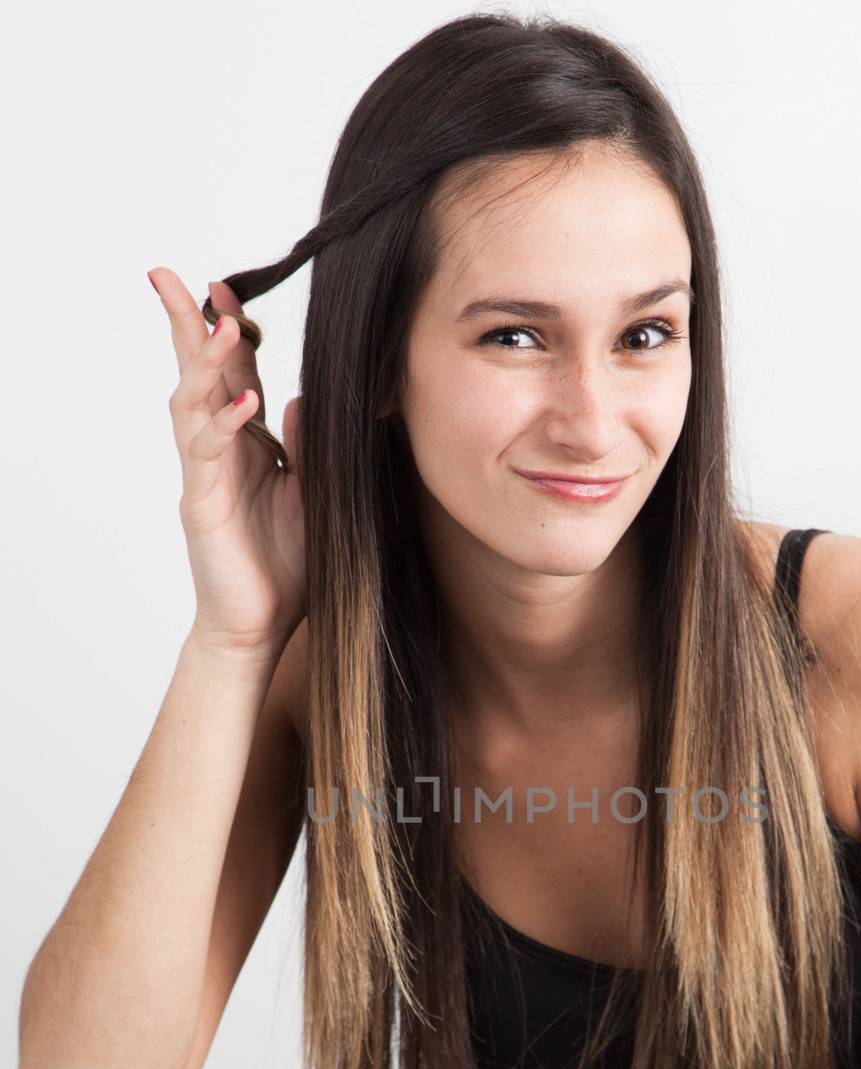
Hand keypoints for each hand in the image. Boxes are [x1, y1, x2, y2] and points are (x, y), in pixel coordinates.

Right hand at [150, 266, 306, 657]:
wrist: (263, 625)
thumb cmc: (285, 565)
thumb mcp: (312, 493)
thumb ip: (305, 447)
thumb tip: (302, 397)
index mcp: (245, 445)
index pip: (229, 375)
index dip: (227, 332)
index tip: (225, 289)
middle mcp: (218, 452)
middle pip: (194, 374)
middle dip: (184, 324)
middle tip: (174, 277)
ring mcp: (205, 476)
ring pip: (190, 404)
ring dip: (205, 363)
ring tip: (225, 326)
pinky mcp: (202, 506)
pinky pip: (207, 455)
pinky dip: (224, 425)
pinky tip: (246, 404)